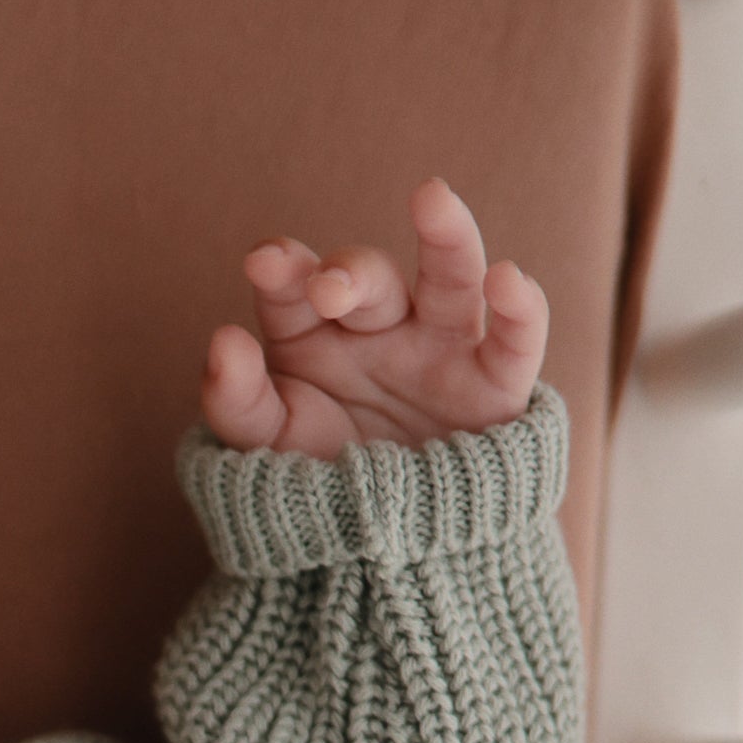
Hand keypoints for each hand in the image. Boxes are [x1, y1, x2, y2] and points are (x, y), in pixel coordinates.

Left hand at [198, 178, 547, 459]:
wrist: (377, 544)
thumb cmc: (315, 479)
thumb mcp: (264, 446)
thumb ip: (236, 400)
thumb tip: (222, 341)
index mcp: (313, 336)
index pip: (295, 291)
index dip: (283, 271)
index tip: (264, 263)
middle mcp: (378, 330)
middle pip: (369, 281)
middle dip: (348, 275)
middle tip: (327, 289)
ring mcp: (439, 348)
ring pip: (450, 279)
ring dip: (444, 236)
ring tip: (431, 198)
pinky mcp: (494, 383)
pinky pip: (515, 338)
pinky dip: (520, 307)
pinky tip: (506, 280)